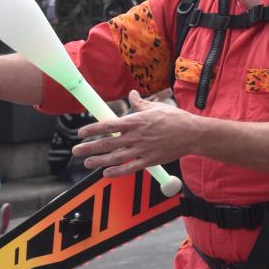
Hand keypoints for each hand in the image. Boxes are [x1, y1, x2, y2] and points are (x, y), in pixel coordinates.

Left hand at [72, 89, 194, 177]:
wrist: (192, 134)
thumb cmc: (175, 119)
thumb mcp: (156, 107)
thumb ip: (140, 103)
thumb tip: (131, 94)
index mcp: (136, 121)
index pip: (109, 125)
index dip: (93, 129)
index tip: (81, 132)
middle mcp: (136, 136)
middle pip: (108, 143)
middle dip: (90, 147)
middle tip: (76, 151)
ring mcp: (142, 150)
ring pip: (116, 157)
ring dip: (99, 161)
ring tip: (87, 163)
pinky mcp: (150, 161)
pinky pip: (130, 168)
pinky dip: (118, 172)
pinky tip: (106, 173)